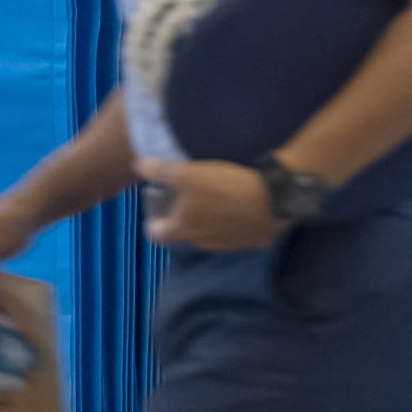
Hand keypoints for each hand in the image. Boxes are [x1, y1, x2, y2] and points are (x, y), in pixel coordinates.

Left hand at [137, 158, 290, 250]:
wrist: (272, 199)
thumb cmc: (224, 188)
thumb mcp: (188, 173)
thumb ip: (160, 171)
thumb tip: (139, 165)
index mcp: (183, 229)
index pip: (156, 236)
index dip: (153, 223)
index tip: (158, 211)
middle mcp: (201, 243)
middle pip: (183, 235)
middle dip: (183, 220)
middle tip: (189, 200)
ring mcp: (226, 246)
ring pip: (208, 236)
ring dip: (208, 222)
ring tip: (216, 201)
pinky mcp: (249, 242)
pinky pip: (233, 235)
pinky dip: (231, 224)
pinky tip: (239, 207)